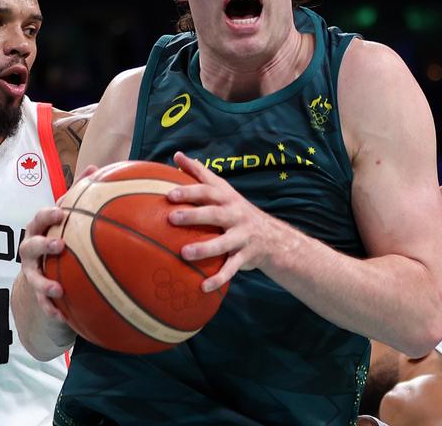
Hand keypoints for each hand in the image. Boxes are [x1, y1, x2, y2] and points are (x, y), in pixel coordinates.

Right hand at [16, 165, 98, 320]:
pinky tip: (62, 317)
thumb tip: (98, 166)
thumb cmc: (58, 232)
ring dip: (44, 284)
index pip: (40, 218)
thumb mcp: (66, 215)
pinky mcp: (36, 293)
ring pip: (33, 278)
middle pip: (30, 246)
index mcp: (39, 229)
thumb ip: (79, 193)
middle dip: (43, 245)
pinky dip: (51, 309)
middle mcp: (30, 250)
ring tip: (58, 290)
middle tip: (60, 245)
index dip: (48, 214)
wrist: (39, 266)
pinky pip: (42, 304)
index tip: (61, 212)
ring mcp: (31, 272)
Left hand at [166, 151, 286, 291]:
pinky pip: (231, 269)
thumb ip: (199, 173)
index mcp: (226, 198)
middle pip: (214, 213)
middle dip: (194, 215)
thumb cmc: (235, 208)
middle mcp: (235, 215)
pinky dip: (218, 278)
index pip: (207, 191)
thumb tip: (176, 155)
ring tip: (184, 254)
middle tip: (172, 218)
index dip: (189, 191)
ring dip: (204, 249)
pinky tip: (202, 287)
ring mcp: (241, 236)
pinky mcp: (245, 256)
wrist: (272, 237)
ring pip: (223, 243)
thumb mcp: (222, 188)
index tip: (169, 194)